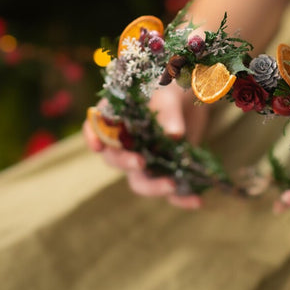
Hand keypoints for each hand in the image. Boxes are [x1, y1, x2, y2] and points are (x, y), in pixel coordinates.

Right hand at [84, 83, 208, 208]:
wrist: (193, 97)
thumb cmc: (173, 89)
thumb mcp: (171, 96)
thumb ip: (170, 113)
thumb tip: (174, 135)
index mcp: (117, 118)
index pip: (95, 128)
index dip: (92, 137)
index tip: (98, 146)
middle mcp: (126, 143)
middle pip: (116, 160)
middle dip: (126, 163)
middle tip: (141, 162)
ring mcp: (145, 160)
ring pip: (140, 181)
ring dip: (154, 187)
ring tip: (173, 185)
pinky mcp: (166, 171)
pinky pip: (170, 192)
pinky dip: (183, 199)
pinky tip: (197, 201)